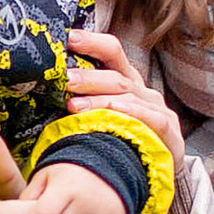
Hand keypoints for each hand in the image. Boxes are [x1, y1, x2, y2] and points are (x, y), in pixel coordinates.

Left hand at [63, 24, 185, 170]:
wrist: (157, 175)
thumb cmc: (120, 142)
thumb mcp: (98, 118)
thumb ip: (79, 103)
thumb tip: (44, 91)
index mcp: (125, 82)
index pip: (112, 52)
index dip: (92, 42)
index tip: (69, 38)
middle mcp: (142, 92)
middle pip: (116, 76)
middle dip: (88, 77)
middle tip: (65, 79)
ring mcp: (157, 110)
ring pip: (128, 97)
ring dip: (100, 99)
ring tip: (75, 104)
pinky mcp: (169, 132)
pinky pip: (152, 118)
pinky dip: (132, 113)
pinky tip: (114, 111)